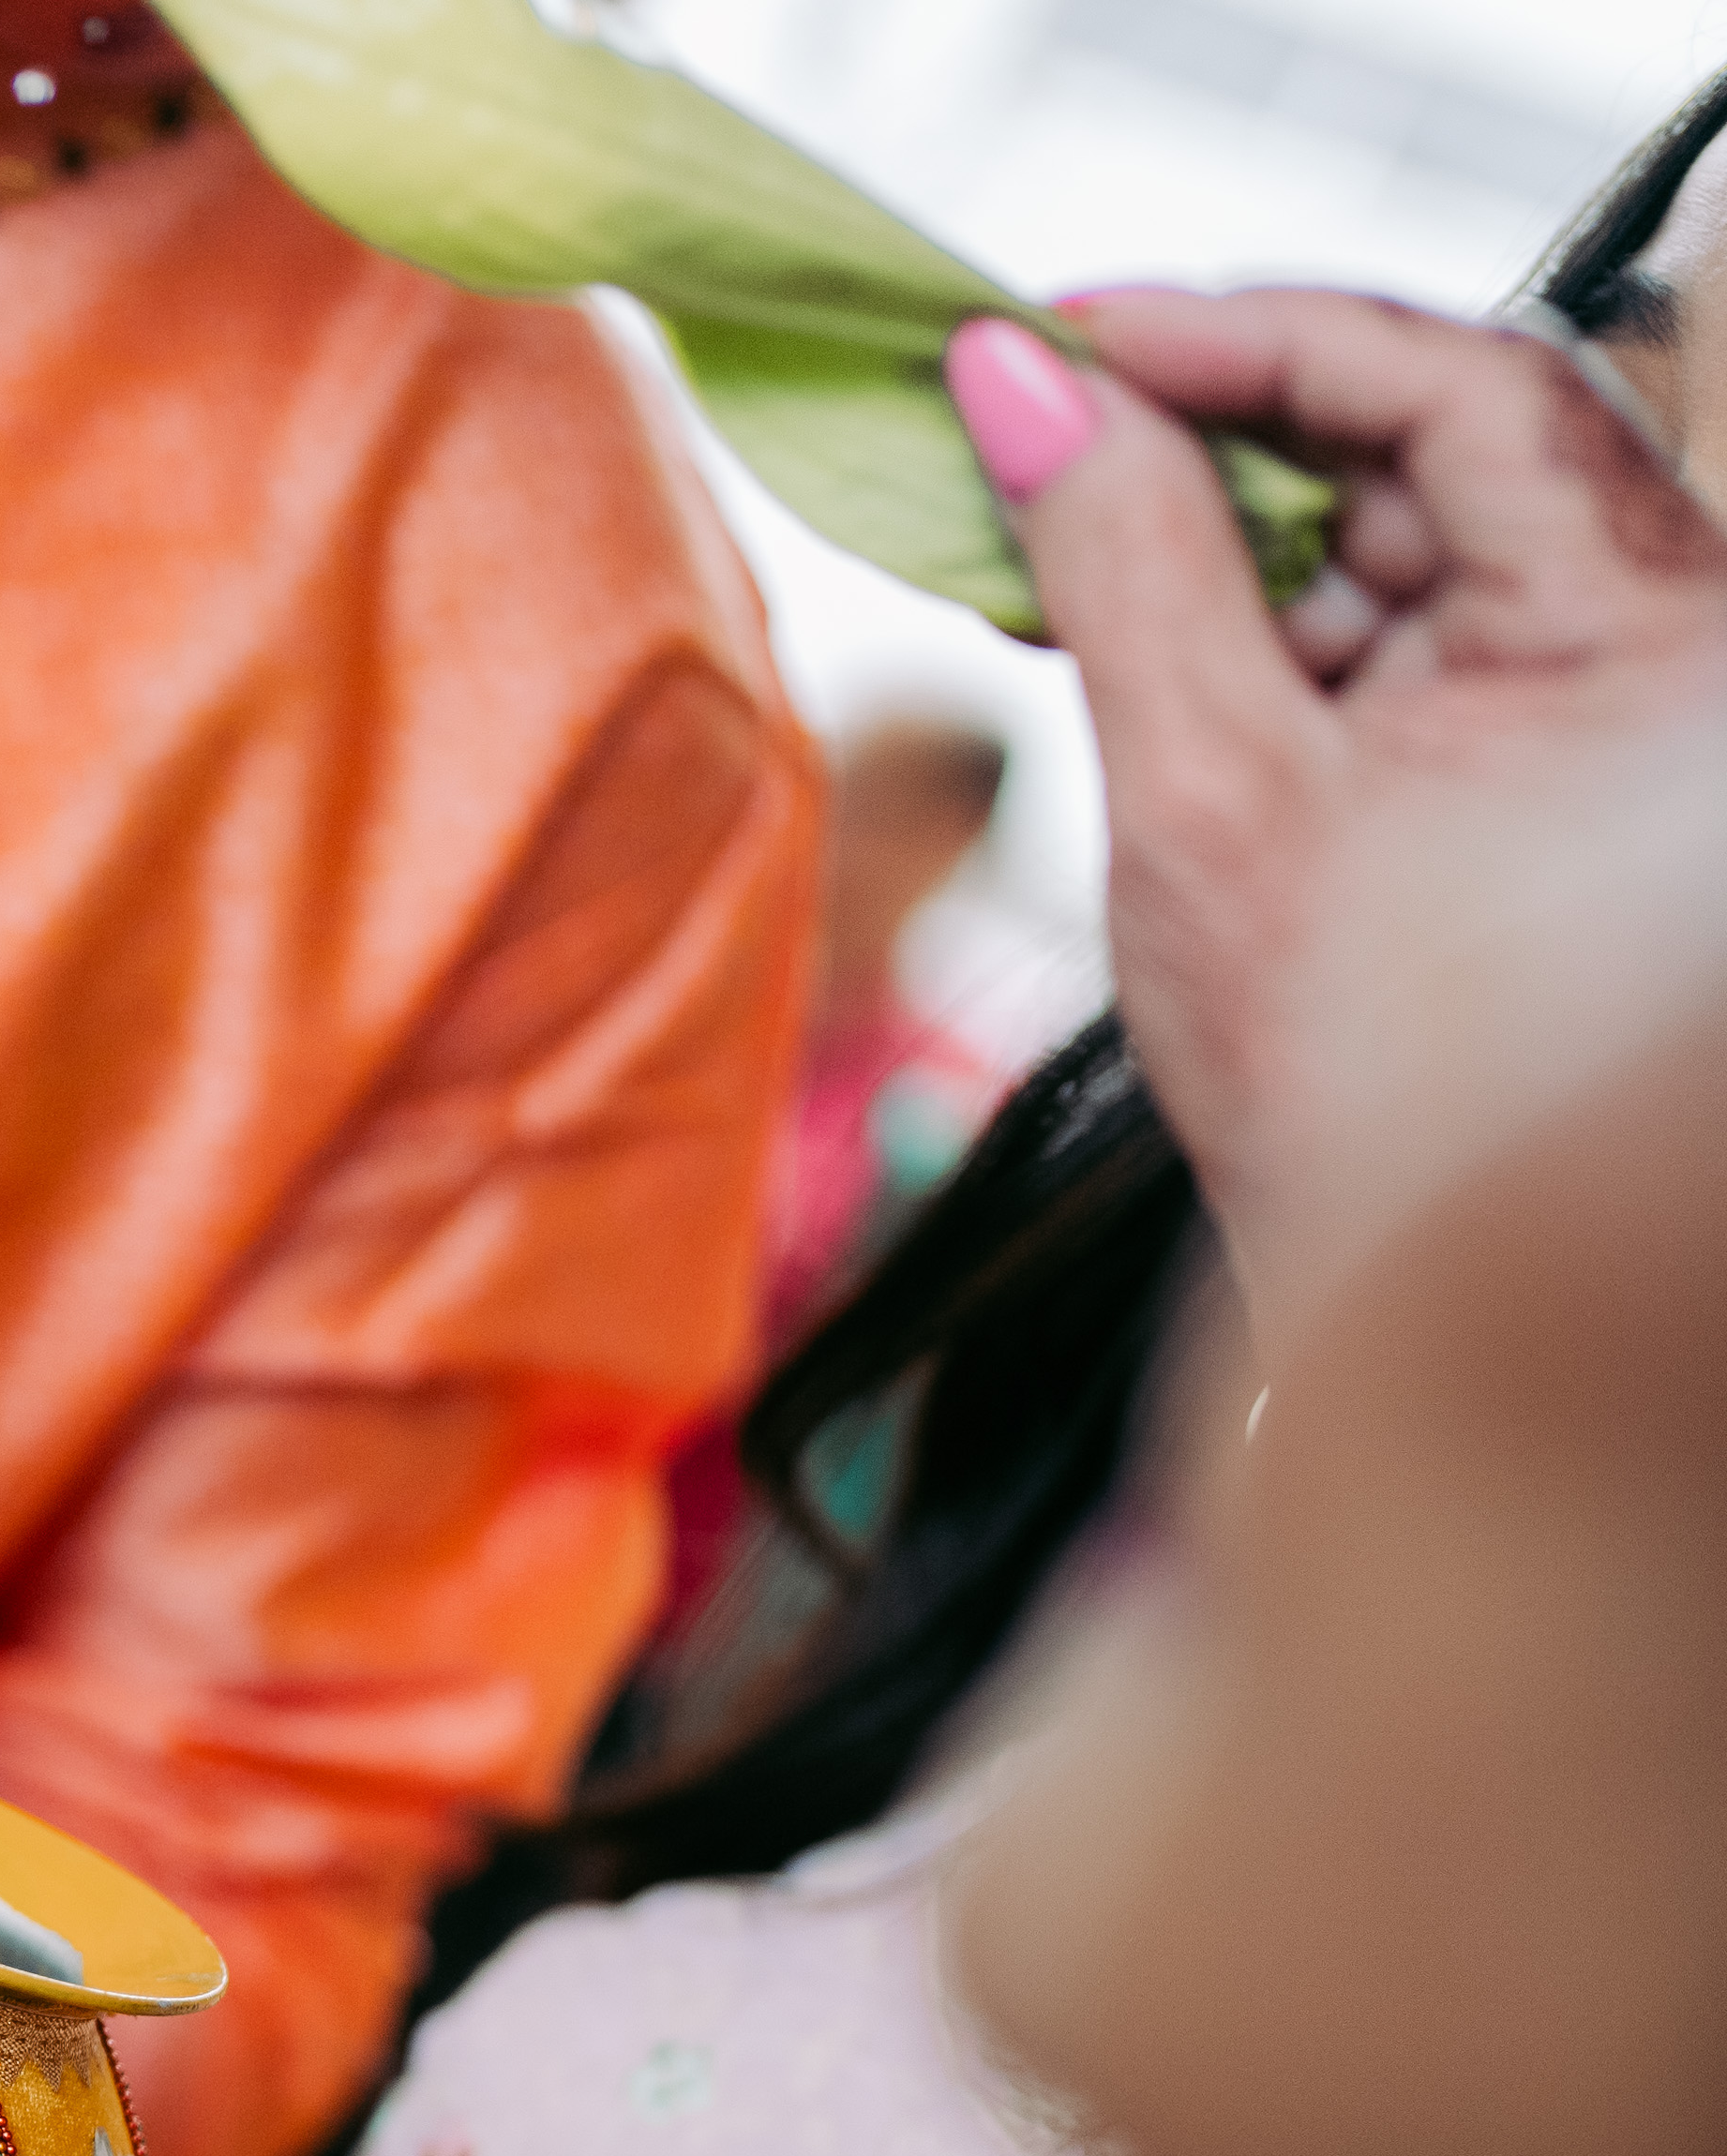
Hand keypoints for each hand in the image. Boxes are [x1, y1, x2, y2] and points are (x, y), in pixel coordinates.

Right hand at [949, 294, 1726, 1343]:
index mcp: (1654, 633)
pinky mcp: (1535, 749)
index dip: (1250, 333)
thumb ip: (1118, 564)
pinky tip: (1135, 639)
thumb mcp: (1205, 798)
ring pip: (1402, 527)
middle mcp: (1666, 637)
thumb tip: (1017, 378)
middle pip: (1437, 439)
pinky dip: (1259, 620)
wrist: (1427, 1297)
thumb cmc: (1345, 1091)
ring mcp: (1604, 694)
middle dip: (1226, 432)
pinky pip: (1393, 622)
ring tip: (1058, 560)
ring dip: (1227, 533)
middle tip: (1036, 425)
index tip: (1064, 334)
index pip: (1459, 380)